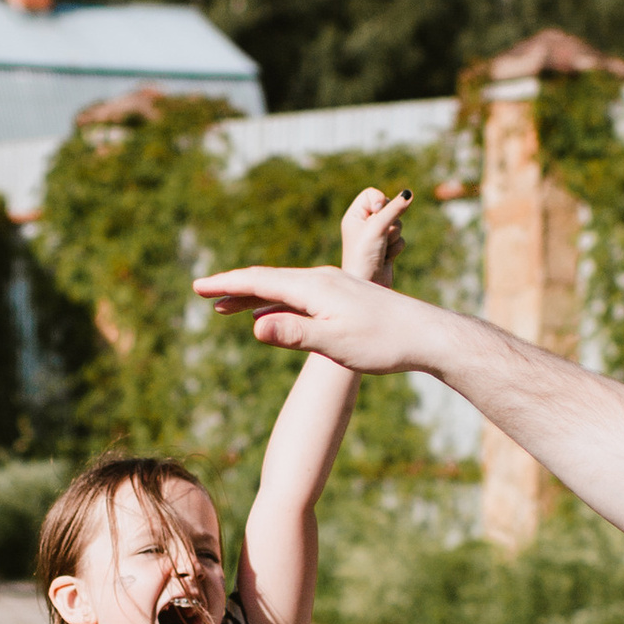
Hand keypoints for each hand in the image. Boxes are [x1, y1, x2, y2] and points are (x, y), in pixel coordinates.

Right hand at [193, 261, 431, 376]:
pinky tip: (267, 315)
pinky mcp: (343, 298)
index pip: (260, 281)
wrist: (426, 334)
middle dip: (233, 287)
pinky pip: (298, 296)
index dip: (226, 284)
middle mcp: (321, 280)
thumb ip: (294, 334)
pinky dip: (275, 303)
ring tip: (224, 307)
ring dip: (252, 296)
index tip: (197, 287)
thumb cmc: (383, 342)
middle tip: (201, 292)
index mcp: (314, 287)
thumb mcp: (335, 343)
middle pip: (267, 279)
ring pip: (282, 288)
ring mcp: (333, 287)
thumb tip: (255, 327)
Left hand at [339, 185, 409, 287]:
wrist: (368, 284)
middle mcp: (364, 225)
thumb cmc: (364, 255)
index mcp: (354, 216)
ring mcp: (376, 237)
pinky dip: (395, 248)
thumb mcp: (378, 227)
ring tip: (381, 248)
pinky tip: (385, 258)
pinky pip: (400, 239)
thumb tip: (409, 193)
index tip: (379, 211)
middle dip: (389, 221)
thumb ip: (394, 209)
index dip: (380, 200)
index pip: (372, 194)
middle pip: (389, 208)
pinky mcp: (387, 248)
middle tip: (379, 234)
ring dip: (392, 236)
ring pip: (397, 224)